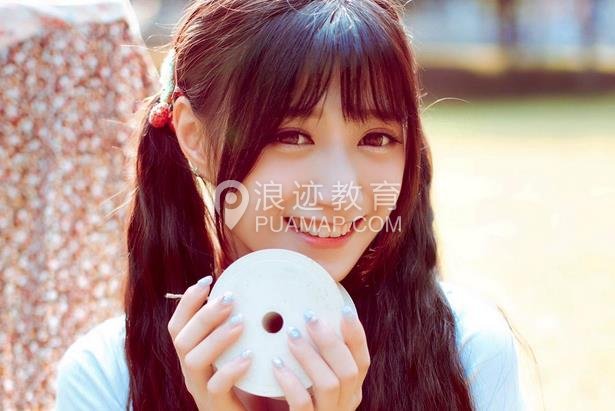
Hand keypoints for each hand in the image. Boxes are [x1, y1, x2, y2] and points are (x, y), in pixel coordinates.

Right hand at [168, 276, 250, 410]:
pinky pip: (215, 386)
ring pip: (193, 360)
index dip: (187, 301)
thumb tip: (250, 290)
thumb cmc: (249, 379)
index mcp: (192, 354)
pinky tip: (249, 356)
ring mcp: (200, 389)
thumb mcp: (239, 348)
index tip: (207, 281)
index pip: (177, 325)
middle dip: (204, 314)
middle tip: (230, 298)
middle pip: (181, 339)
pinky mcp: (215, 406)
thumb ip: (237, 325)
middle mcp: (191, 371)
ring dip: (217, 337)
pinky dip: (231, 368)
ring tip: (241, 323)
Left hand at [272, 307, 370, 410]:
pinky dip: (290, 381)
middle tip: (310, 316)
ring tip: (291, 335)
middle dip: (331, 340)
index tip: (344, 309)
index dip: (357, 335)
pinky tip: (276, 364)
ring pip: (329, 384)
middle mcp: (345, 404)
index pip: (363, 361)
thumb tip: (310, 313)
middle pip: (349, 370)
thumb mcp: (314, 378)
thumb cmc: (294, 400)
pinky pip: (302, 403)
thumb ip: (319, 355)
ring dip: (310, 356)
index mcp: (351, 390)